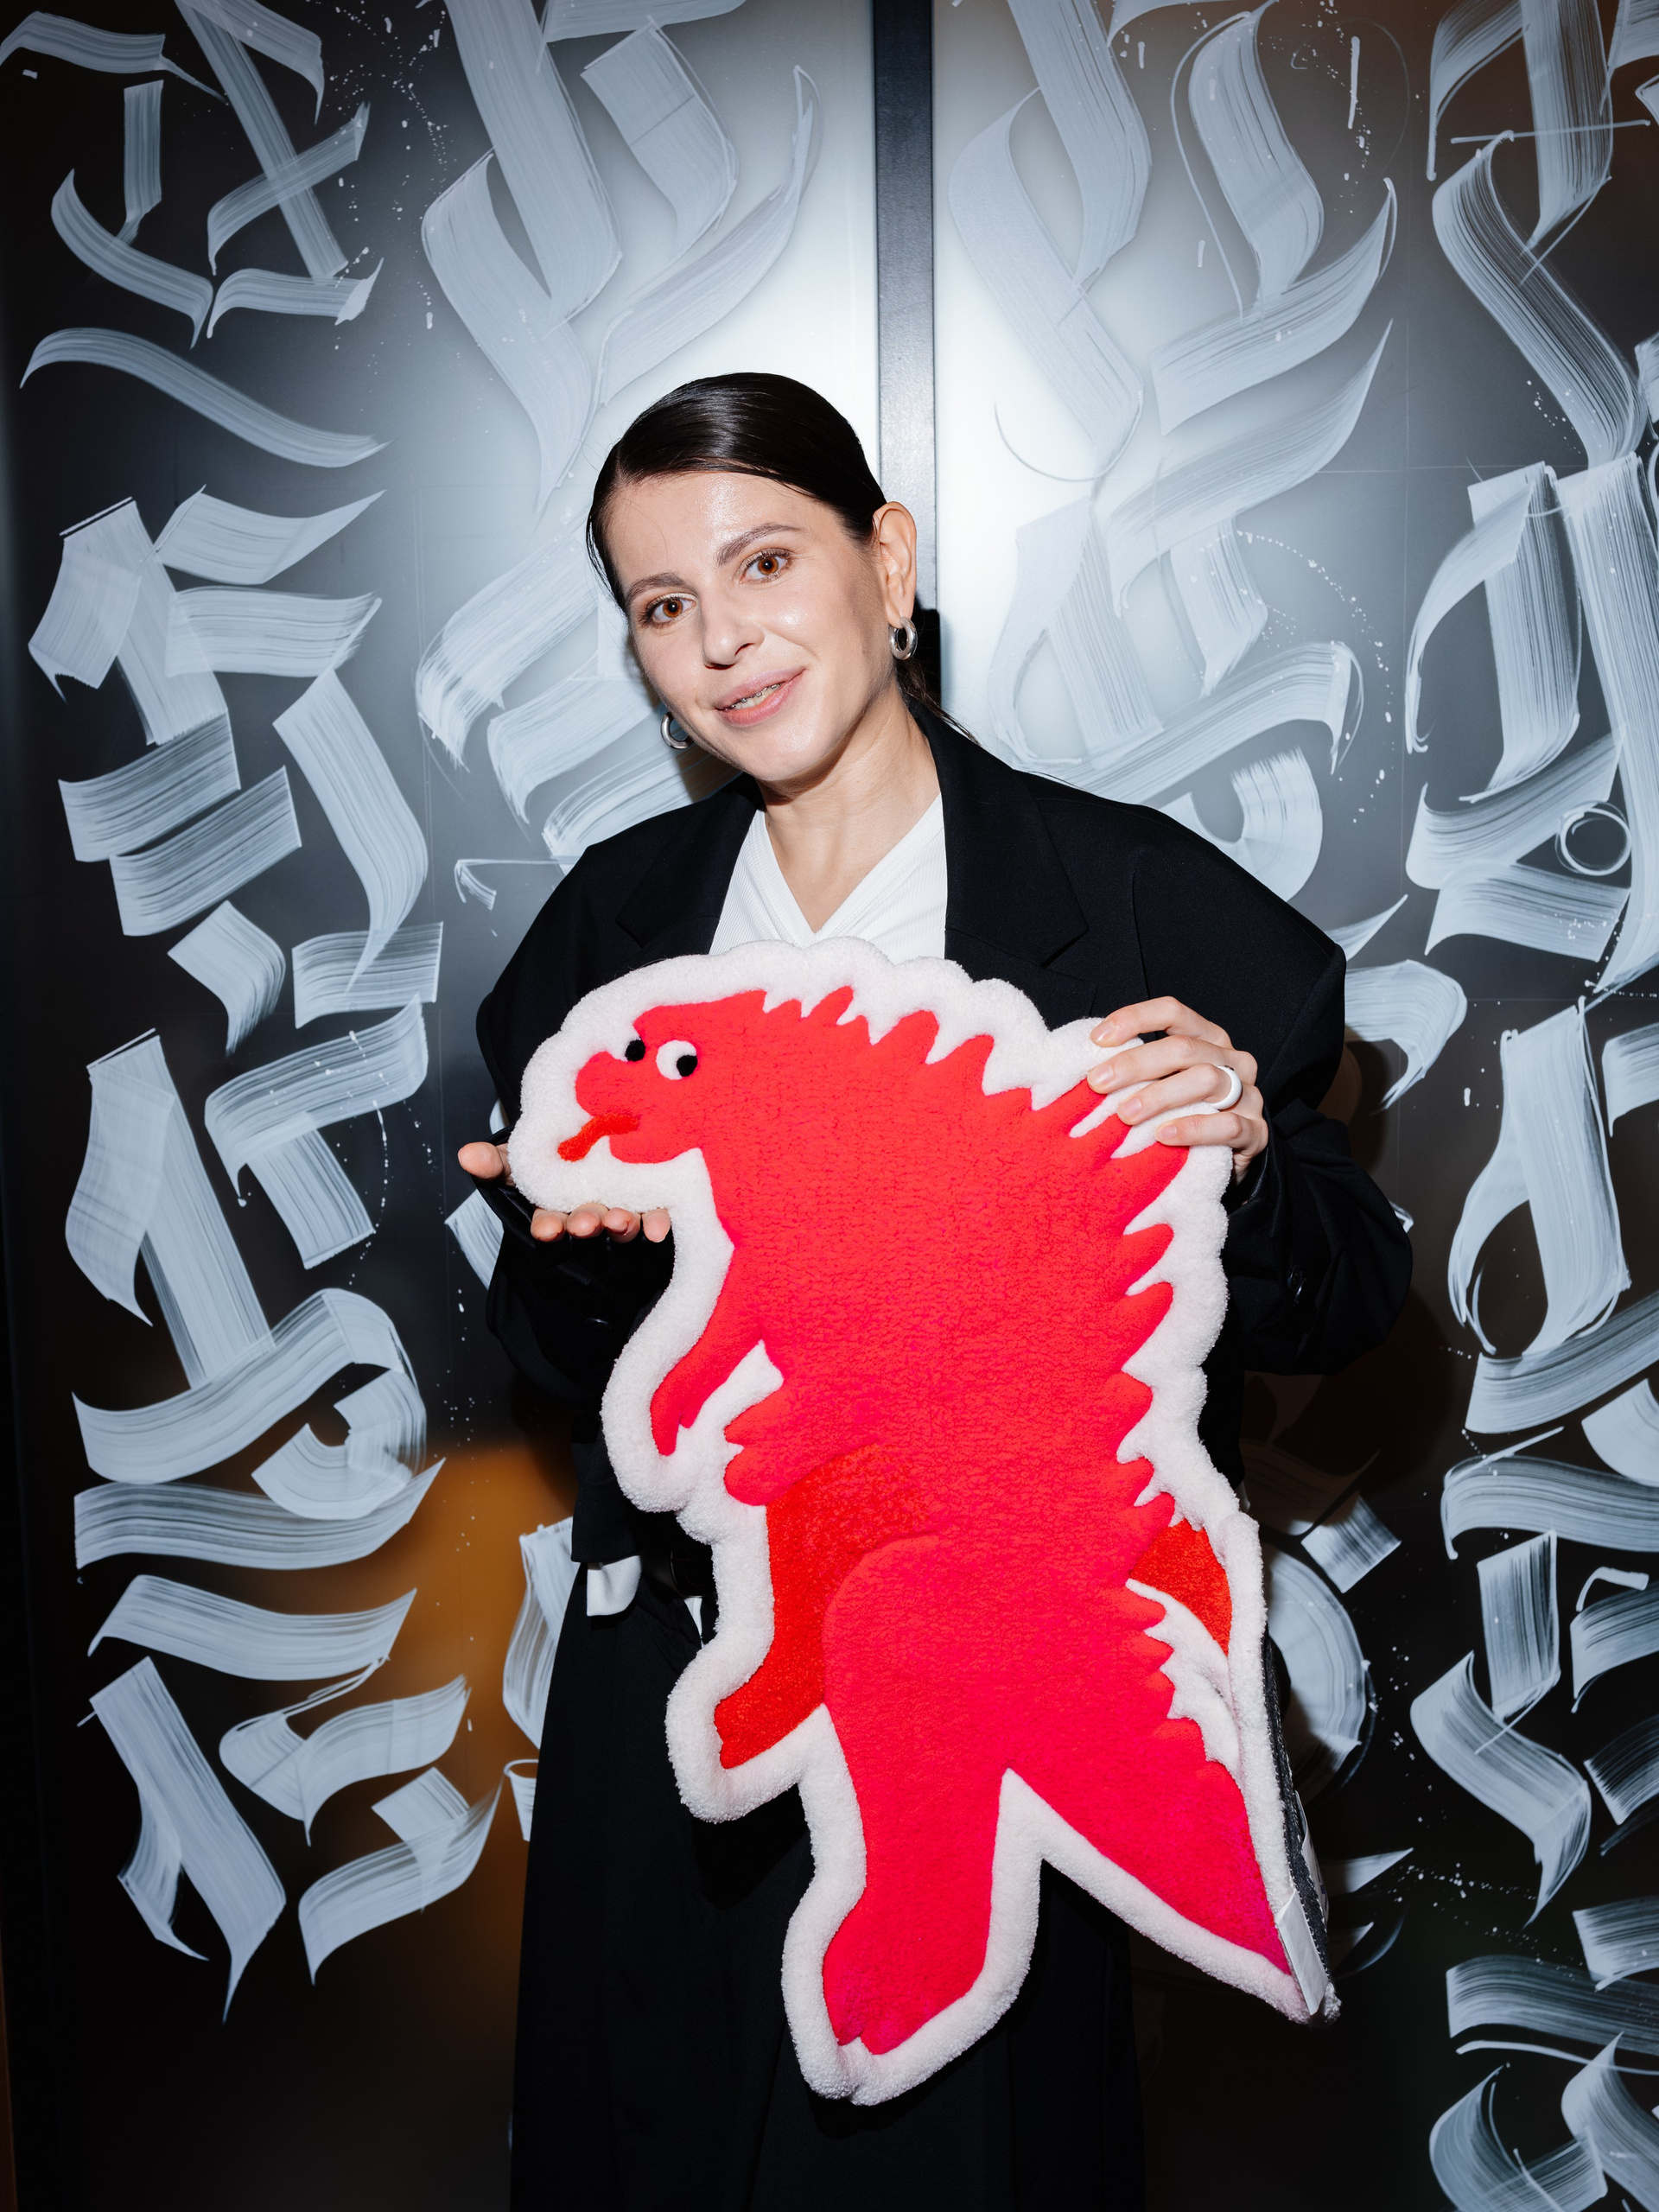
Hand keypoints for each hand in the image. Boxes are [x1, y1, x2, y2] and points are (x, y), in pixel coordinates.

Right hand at [456, 1140, 670, 1242]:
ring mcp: (621, 1208)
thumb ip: (494, 1160)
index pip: (549, 1222)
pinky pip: (656, 1214)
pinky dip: (659, 1221)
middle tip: (586, 1224)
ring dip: (622, 1225)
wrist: (589, 1130)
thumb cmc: (550, 1150)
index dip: (548, 1227)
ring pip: (621, 1223)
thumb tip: (465, 1154)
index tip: (546, 1229)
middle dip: (585, 1225)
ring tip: (622, 1221)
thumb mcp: (518, 1154)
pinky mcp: (651, 1200)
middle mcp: (589, 1211)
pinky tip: (661, 1228)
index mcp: (555, 1206)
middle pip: (587, 1223)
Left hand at [1085, 998, 1265, 1179]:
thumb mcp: (1164, 1085)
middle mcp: (1231, 1060)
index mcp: (1207, 1039)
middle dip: (1135, 1063)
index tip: (1097, 1039)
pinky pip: (1228, 1125)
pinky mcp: (1256, 1131)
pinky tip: (1164, 1135)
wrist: (1228, 1160)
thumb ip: (1139, 1071)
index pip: (1173, 1013)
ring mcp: (1248, 1094)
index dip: (1135, 1018)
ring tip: (1125, 1114)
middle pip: (1183, 1048)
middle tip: (1098, 1082)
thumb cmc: (1186, 1115)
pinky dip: (1193, 1128)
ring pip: (1206, 1080)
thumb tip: (1090, 1066)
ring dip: (1159, 1096)